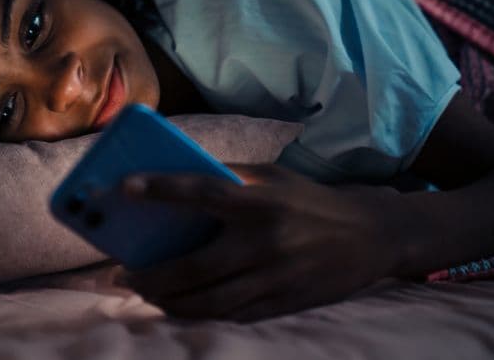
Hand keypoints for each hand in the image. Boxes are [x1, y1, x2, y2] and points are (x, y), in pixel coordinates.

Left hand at [115, 163, 403, 321]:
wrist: (372, 236)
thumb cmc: (312, 201)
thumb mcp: (276, 176)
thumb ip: (231, 178)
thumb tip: (182, 177)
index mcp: (261, 202)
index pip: (202, 193)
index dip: (161, 189)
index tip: (124, 187)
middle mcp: (265, 243)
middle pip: (194, 268)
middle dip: (150, 276)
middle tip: (121, 273)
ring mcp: (275, 279)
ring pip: (208, 302)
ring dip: (168, 302)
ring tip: (144, 292)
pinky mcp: (284, 304)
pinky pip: (232, 316)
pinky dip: (200, 314)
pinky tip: (181, 306)